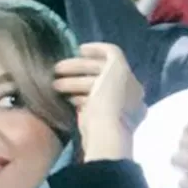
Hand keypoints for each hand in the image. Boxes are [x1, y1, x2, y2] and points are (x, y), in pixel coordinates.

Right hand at [52, 42, 143, 160]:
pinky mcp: (99, 125)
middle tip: (55, 70)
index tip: (76, 51)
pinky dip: (75, 100)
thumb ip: (111, 54)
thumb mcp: (116, 69)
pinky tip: (64, 99)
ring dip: (72, 85)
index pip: (111, 62)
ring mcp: (112, 112)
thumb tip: (100, 50)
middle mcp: (125, 97)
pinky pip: (87, 106)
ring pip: (91, 91)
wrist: (104, 136)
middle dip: (77, 70)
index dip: (93, 54)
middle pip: (99, 77)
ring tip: (55, 86)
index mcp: (132, 84)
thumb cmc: (110, 101)